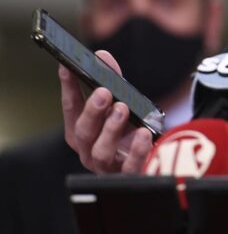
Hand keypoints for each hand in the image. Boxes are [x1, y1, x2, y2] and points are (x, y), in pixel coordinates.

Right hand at [60, 50, 152, 173]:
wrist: (153, 163)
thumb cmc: (130, 133)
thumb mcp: (122, 105)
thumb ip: (114, 82)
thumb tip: (102, 56)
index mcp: (84, 131)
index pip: (71, 108)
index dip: (69, 88)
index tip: (67, 67)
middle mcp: (90, 150)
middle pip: (83, 132)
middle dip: (92, 111)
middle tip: (103, 92)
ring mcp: (108, 166)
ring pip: (101, 151)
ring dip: (110, 128)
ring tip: (122, 108)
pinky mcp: (129, 177)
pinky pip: (131, 166)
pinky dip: (137, 150)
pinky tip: (144, 134)